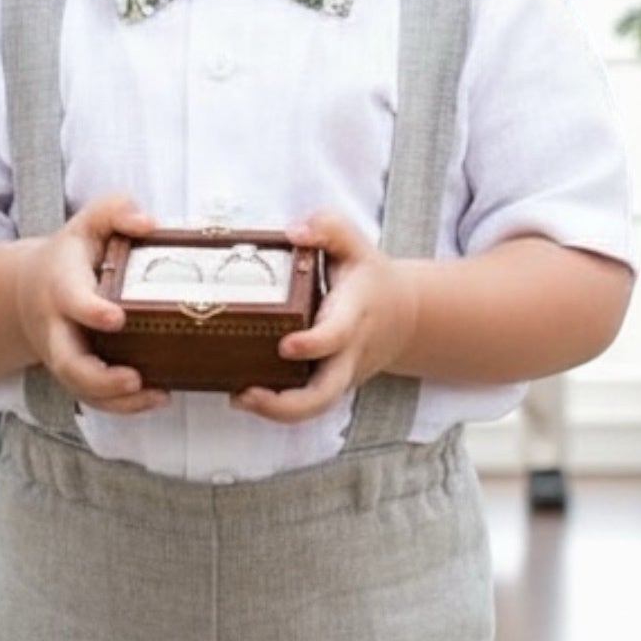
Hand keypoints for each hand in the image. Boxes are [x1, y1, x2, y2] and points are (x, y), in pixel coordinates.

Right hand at [14, 194, 168, 414]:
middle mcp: (57, 327)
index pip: (71, 299)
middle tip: (133, 379)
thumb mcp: (88, 223)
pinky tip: (157, 396)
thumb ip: (115, 210)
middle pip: (67, 361)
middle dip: (98, 377)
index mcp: (61, 286)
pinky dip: (123, 406)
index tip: (116, 317)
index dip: (90, 310)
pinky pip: (93, 399)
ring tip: (155, 394)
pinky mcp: (75, 376)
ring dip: (116, 400)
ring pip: (81, 388)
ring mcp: (64, 356)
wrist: (29, 291)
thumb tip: (148, 223)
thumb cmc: (71, 256)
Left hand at [232, 209, 417, 423]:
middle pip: (325, 393)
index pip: (336, 335)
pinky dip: (275, 406)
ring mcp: (339, 375)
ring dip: (275, 411)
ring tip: (237, 397)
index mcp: (353, 316)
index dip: (313, 344)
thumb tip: (293, 232)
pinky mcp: (328, 385)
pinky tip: (243, 394)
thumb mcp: (356, 245)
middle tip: (249, 393)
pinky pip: (305, 404)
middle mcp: (347, 353)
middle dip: (288, 404)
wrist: (403, 317)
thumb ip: (329, 228)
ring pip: (314, 407)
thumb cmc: (370, 279)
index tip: (286, 345)